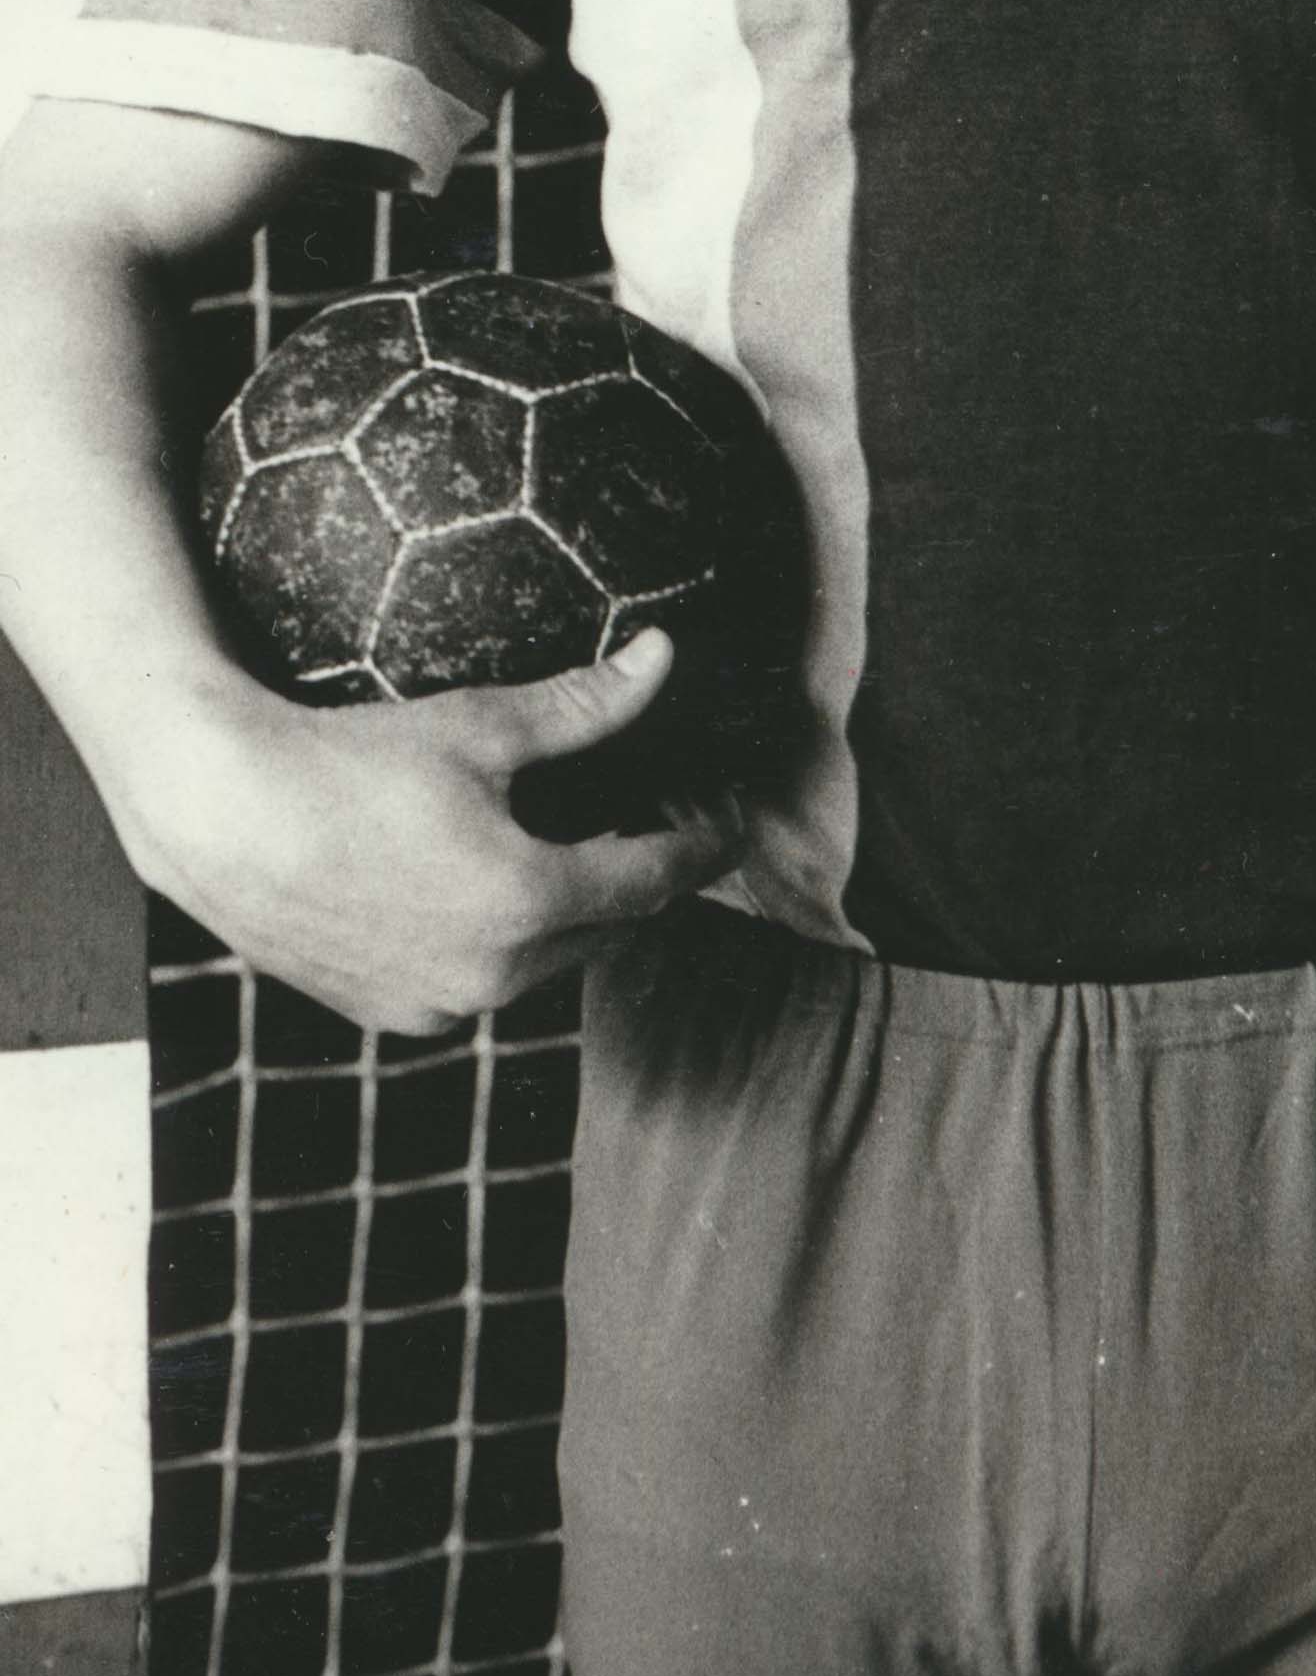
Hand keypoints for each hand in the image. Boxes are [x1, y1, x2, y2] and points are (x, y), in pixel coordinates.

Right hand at [119, 632, 743, 1036]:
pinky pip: (485, 983)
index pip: (658, 880)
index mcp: (533, 902)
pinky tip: (496, 883)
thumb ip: (586, 707)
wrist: (221, 817)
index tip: (733, 815)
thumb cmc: (349, 763)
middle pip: (612, 926)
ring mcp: (444, 1006)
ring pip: (550, 962)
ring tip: (582, 843)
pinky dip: (509, 940)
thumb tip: (663, 659)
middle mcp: (498, 974)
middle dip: (644, 873)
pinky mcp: (396, 1016)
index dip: (706, 844)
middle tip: (659, 812)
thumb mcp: (480, 727)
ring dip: (577, 911)